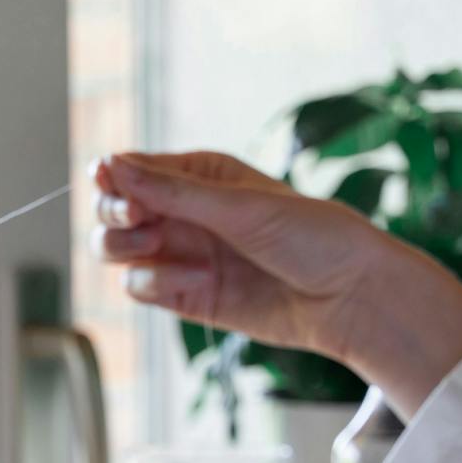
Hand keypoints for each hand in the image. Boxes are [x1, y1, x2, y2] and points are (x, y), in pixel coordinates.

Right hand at [91, 151, 461, 416]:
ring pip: (116, 251)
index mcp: (197, 175)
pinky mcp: (186, 296)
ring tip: (159, 248)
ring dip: (126, 250)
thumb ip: (171, 190)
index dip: (111, 179)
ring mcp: (182, 255)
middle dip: (114, 216)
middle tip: (140, 224)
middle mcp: (183, 213)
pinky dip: (154, 284)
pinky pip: (141, 288)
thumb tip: (111, 164)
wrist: (350, 298)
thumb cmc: (313, 238)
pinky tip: (195, 280)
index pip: (128, 170)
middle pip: (112, 211)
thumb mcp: (241, 206)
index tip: (113, 187)